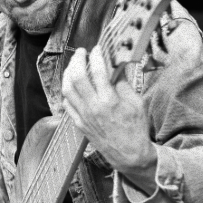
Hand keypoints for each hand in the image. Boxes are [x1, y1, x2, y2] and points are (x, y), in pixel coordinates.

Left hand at [61, 45, 156, 188]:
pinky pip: (67, 104)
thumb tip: (115, 67)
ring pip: (67, 89)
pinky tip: (72, 85)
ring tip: (73, 65)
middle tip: (81, 52)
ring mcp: (83, 116)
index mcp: (109, 101)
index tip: (97, 49)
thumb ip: (123, 84)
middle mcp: (93, 107)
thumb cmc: (135, 129)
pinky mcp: (79, 123)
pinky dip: (67, 91)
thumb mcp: (136, 103)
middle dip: (77, 60)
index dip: (96, 56)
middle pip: (76, 77)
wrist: (128, 154)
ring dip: (68, 73)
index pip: (97, 71)